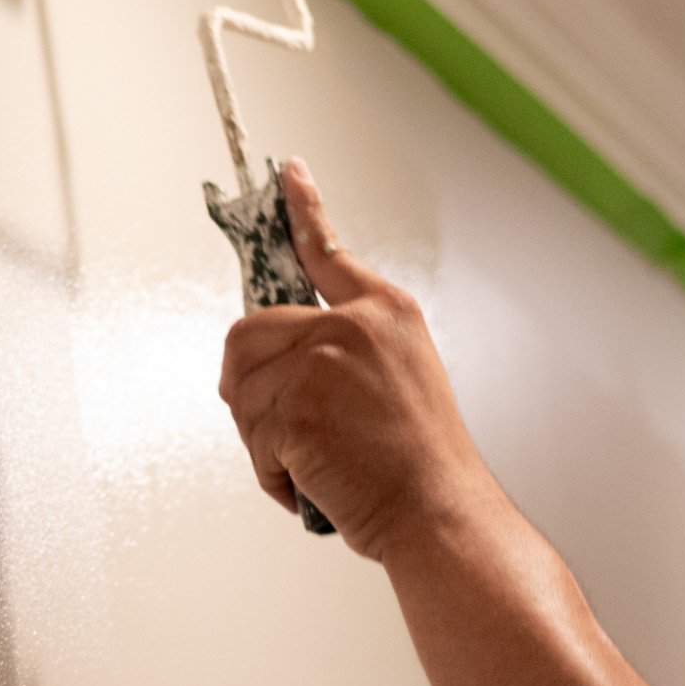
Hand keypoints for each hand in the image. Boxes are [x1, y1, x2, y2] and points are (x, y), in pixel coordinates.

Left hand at [218, 158, 499, 560]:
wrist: (442, 513)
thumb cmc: (421, 464)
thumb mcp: (402, 378)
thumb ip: (348, 351)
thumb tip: (282, 357)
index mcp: (386, 312)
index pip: (328, 249)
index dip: (303, 208)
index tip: (290, 172)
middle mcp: (353, 326)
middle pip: (247, 333)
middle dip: (248, 388)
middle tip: (281, 430)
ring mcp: (323, 362)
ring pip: (242, 392)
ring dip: (264, 441)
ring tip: (316, 463)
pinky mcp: (297, 407)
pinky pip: (251, 439)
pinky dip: (272, 474)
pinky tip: (313, 483)